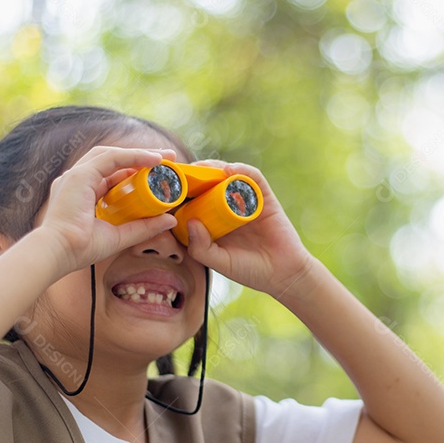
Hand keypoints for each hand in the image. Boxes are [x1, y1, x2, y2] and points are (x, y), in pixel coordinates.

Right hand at [34, 146, 178, 276]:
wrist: (59, 252)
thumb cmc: (81, 248)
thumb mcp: (120, 236)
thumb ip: (143, 227)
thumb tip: (170, 219)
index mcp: (82, 193)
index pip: (112, 175)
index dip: (135, 171)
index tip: (158, 173)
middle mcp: (78, 180)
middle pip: (113, 160)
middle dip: (140, 157)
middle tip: (167, 158)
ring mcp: (77, 175)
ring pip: (112, 155)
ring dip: (139, 153)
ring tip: (164, 158)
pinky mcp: (80, 175)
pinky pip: (111, 158)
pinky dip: (133, 156)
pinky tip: (153, 160)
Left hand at [183, 161, 314, 297]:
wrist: (283, 274)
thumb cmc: (250, 270)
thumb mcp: (219, 262)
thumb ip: (201, 248)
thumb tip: (190, 222)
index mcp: (212, 221)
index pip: (191, 202)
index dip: (176, 194)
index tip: (160, 190)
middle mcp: (226, 207)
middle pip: (206, 184)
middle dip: (191, 176)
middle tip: (177, 172)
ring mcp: (245, 200)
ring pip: (226, 176)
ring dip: (212, 169)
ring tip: (199, 168)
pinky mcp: (263, 197)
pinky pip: (252, 178)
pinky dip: (241, 170)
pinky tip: (229, 170)